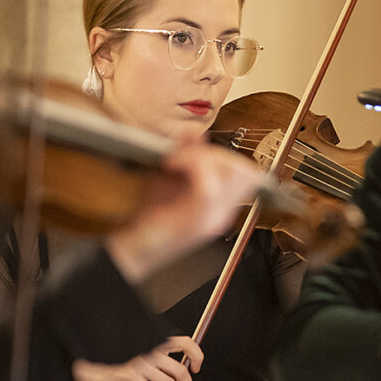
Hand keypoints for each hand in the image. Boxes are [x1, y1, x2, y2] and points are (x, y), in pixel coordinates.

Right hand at [71, 335, 202, 380]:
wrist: (91, 366)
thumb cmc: (115, 361)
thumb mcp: (139, 352)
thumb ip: (157, 355)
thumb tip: (180, 371)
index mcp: (154, 340)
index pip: (185, 343)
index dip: (197, 356)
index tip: (196, 369)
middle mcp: (150, 349)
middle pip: (181, 370)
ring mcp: (141, 363)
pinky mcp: (131, 377)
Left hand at [105, 141, 260, 281]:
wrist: (134, 250)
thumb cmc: (149, 218)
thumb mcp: (168, 179)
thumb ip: (186, 155)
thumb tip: (194, 130)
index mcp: (222, 206)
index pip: (247, 172)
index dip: (223, 154)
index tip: (193, 154)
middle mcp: (223, 214)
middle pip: (243, 169)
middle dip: (214, 153)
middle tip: (183, 156)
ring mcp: (212, 219)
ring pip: (231, 173)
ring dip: (202, 157)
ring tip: (177, 160)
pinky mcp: (196, 222)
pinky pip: (209, 185)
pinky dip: (191, 164)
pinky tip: (170, 165)